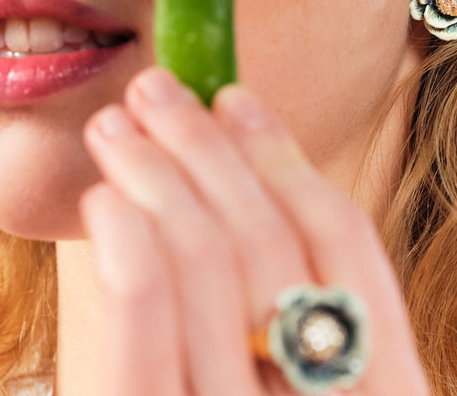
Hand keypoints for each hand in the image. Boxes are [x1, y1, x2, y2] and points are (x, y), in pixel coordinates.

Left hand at [80, 67, 428, 395]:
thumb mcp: (314, 391)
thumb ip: (299, 332)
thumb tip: (243, 200)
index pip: (346, 245)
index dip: (288, 158)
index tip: (239, 97)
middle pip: (272, 242)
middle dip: (210, 149)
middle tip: (159, 91)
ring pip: (209, 271)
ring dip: (161, 177)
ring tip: (119, 128)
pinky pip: (143, 355)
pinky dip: (132, 260)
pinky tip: (110, 204)